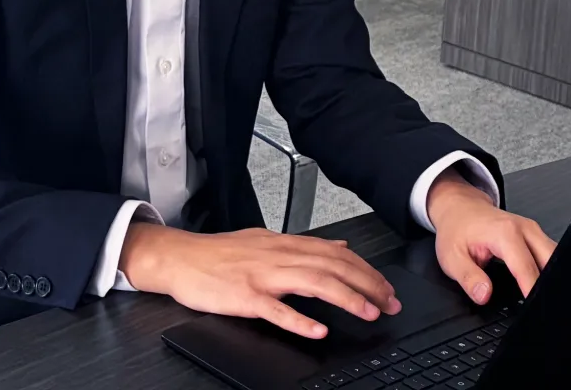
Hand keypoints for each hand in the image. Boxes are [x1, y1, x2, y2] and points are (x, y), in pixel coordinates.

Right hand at [117, 223, 402, 338]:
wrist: (180, 258)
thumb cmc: (220, 254)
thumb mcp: (267, 240)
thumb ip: (305, 245)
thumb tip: (339, 245)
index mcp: (286, 244)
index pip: (337, 253)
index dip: (366, 270)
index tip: (386, 288)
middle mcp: (279, 256)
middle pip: (333, 266)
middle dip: (367, 284)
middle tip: (390, 303)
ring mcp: (262, 276)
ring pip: (312, 283)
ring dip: (345, 298)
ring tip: (368, 312)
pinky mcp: (244, 296)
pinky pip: (275, 309)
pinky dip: (299, 320)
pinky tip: (318, 330)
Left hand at [426, 170, 556, 303]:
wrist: (459, 208)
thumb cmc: (456, 229)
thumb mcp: (451, 258)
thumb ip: (469, 278)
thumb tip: (484, 295)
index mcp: (505, 233)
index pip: (527, 269)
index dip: (531, 291)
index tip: (534, 310)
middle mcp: (524, 229)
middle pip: (551, 262)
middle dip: (548, 286)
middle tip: (539, 307)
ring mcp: (532, 230)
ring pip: (555, 257)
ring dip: (551, 277)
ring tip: (540, 299)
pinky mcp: (535, 234)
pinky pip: (550, 254)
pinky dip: (549, 270)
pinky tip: (540, 284)